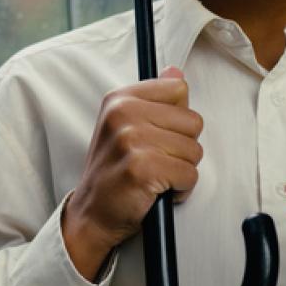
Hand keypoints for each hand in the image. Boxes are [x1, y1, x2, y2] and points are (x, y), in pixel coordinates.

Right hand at [63, 66, 203, 280]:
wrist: (91, 214)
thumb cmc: (113, 171)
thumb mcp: (125, 126)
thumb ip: (154, 99)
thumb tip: (176, 71)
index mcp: (120, 99)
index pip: (178, 89)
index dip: (177, 119)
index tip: (157, 136)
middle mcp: (123, 114)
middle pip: (193, 121)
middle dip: (183, 147)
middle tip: (157, 161)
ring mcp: (132, 140)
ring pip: (194, 150)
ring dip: (182, 170)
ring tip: (156, 177)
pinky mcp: (143, 168)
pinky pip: (189, 175)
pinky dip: (181, 189)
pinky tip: (157, 192)